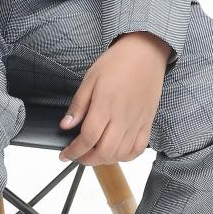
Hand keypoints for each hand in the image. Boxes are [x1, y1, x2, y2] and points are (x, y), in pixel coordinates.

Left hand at [57, 32, 169, 164]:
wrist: (145, 53)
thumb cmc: (117, 62)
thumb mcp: (90, 79)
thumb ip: (78, 105)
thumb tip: (65, 125)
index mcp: (105, 106)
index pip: (88, 138)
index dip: (74, 151)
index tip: (65, 154)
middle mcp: (123, 118)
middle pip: (105, 152)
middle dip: (87, 160)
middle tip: (77, 156)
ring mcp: (137, 122)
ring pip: (121, 154)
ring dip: (105, 160)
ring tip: (94, 154)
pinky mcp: (147, 122)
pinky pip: (139, 148)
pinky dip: (126, 156)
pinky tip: (116, 151)